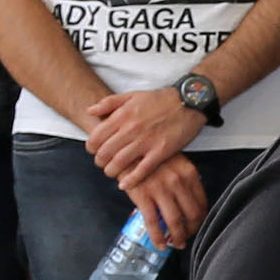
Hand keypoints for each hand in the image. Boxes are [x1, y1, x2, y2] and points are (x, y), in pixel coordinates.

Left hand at [84, 85, 207, 187]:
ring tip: (113, 172)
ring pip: (120, 163)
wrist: (190, 102)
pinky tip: (125, 184)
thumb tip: (90, 110)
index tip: (94, 151)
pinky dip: (131, 180)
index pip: (96, 137)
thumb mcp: (132, 95)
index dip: (91, 147)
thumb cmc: (161, 99)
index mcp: (122, 116)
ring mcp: (146, 142)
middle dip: (100, 162)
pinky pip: (142, 170)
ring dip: (112, 171)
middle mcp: (131, 130)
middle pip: (105, 153)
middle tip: (103, 164)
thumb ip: (109, 102)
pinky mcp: (161, 151)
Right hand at [125, 154, 207, 249]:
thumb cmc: (149, 156)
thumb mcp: (174, 162)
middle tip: (188, 236)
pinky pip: (153, 222)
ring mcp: (161, 190)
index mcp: (189, 173)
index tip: (198, 225)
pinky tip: (160, 244)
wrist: (125, 148)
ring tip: (177, 243)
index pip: (202, 202)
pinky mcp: (143, 196)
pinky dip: (158, 237)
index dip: (201, 218)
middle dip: (192, 230)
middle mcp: (178, 182)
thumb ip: (184, 179)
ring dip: (178, 236)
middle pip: (192, 214)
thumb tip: (189, 199)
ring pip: (175, 221)